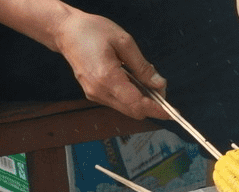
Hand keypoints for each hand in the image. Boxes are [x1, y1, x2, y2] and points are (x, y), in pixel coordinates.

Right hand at [54, 10, 168, 119]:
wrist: (65, 31)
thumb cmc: (92, 31)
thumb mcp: (124, 42)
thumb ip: (143, 67)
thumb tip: (159, 84)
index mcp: (107, 78)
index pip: (138, 104)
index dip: (157, 110)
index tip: (173, 113)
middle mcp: (99, 91)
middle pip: (134, 111)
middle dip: (152, 105)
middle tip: (161, 88)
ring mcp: (94, 94)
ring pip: (127, 109)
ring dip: (142, 101)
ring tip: (147, 81)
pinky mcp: (93, 93)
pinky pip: (119, 102)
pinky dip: (131, 97)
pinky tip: (133, 81)